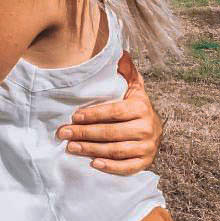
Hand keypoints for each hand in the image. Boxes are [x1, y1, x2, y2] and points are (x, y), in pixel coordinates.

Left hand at [57, 51, 161, 174]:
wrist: (155, 129)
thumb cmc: (135, 107)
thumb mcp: (133, 88)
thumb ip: (127, 72)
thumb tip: (121, 53)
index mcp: (141, 107)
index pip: (114, 111)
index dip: (93, 114)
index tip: (74, 116)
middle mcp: (146, 128)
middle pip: (111, 132)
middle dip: (85, 133)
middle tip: (64, 133)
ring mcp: (147, 146)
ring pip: (116, 150)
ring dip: (91, 149)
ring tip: (70, 147)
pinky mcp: (146, 162)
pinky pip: (127, 167)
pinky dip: (111, 166)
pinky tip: (93, 163)